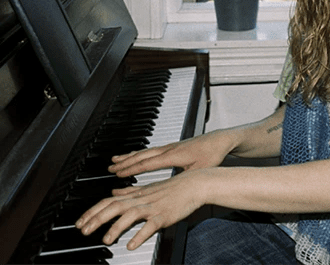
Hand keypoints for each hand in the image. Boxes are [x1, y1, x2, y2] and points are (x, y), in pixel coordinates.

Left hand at [75, 168, 207, 249]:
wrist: (194, 184)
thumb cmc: (173, 187)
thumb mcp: (148, 188)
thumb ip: (130, 191)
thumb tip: (114, 191)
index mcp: (136, 194)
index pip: (109, 201)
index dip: (93, 211)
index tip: (80, 222)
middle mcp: (141, 199)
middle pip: (114, 206)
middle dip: (97, 218)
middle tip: (83, 231)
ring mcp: (153, 207)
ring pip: (130, 214)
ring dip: (116, 227)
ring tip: (106, 239)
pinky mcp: (165, 215)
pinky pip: (151, 225)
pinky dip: (140, 234)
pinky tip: (132, 245)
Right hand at [108, 130, 234, 177]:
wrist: (220, 140)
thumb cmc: (212, 154)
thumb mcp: (199, 170)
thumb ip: (184, 178)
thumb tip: (173, 188)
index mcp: (173, 156)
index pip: (148, 163)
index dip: (132, 169)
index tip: (118, 173)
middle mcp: (169, 149)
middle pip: (142, 155)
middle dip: (125, 161)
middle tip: (110, 167)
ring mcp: (170, 146)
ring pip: (145, 151)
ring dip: (130, 155)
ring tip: (116, 159)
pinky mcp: (173, 146)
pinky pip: (152, 150)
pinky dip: (140, 153)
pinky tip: (136, 155)